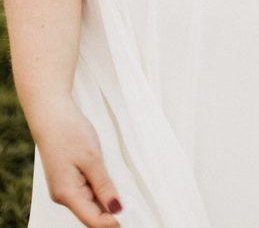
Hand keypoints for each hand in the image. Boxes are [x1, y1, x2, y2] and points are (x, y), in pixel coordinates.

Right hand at [30, 95, 123, 226]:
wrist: (51, 114)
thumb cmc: (68, 132)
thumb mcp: (92, 158)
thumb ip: (104, 186)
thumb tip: (115, 209)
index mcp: (66, 194)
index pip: (92, 220)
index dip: (112, 222)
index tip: (132, 217)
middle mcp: (62, 196)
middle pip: (91, 214)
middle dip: (111, 212)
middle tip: (135, 206)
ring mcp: (63, 188)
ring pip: (89, 203)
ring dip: (106, 201)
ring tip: (126, 193)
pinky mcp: (66, 179)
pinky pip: (86, 192)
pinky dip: (99, 190)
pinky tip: (112, 183)